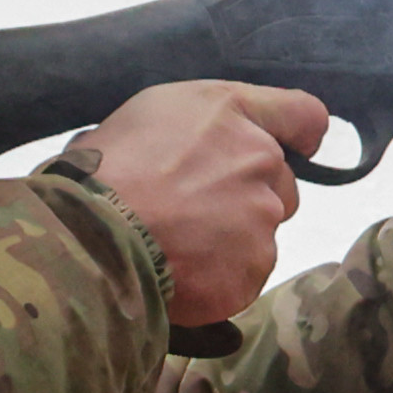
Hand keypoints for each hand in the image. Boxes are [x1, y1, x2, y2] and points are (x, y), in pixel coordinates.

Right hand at [64, 81, 327, 325]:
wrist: (91, 236)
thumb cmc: (99, 171)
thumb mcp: (142, 117)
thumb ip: (194, 128)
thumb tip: (192, 148)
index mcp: (229, 113)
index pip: (301, 114)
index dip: (301, 133)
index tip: (299, 146)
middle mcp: (258, 158)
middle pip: (280, 184)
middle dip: (248, 198)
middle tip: (193, 213)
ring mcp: (261, 217)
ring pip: (260, 233)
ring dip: (230, 242)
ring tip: (175, 246)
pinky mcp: (254, 268)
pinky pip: (243, 276)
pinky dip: (217, 280)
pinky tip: (178, 274)